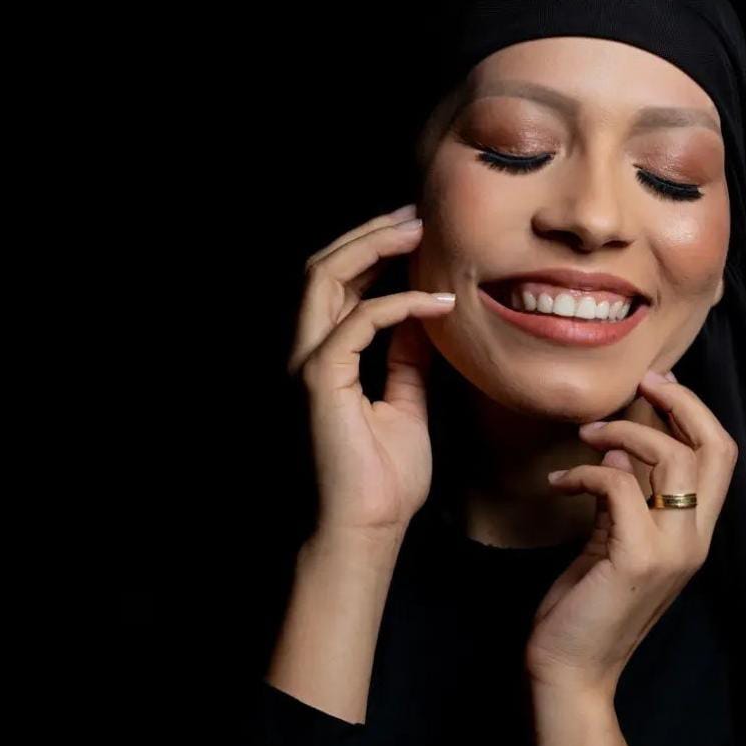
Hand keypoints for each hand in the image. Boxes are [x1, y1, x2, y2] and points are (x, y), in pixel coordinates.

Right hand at [288, 203, 455, 544]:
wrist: (367, 530)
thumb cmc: (384, 478)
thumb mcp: (406, 403)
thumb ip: (407, 358)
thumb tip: (424, 318)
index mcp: (326, 358)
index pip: (340, 286)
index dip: (374, 252)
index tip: (418, 234)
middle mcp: (308, 352)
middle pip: (324, 268)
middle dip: (369, 234)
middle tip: (418, 215)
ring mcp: (307, 364)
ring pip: (325, 278)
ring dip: (372, 247)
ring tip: (418, 231)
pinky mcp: (319, 380)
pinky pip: (359, 321)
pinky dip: (399, 305)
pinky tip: (437, 303)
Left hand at [524, 369, 737, 699]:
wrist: (572, 670)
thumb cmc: (589, 604)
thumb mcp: (614, 540)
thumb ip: (629, 498)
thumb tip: (625, 448)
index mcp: (693, 534)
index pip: (721, 458)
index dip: (694, 412)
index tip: (656, 385)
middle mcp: (694, 541)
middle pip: (717, 450)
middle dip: (680, 403)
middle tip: (639, 383)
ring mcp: (672, 552)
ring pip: (675, 459)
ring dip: (626, 432)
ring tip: (587, 435)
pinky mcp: (637, 559)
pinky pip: (620, 486)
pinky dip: (586, 473)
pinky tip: (559, 482)